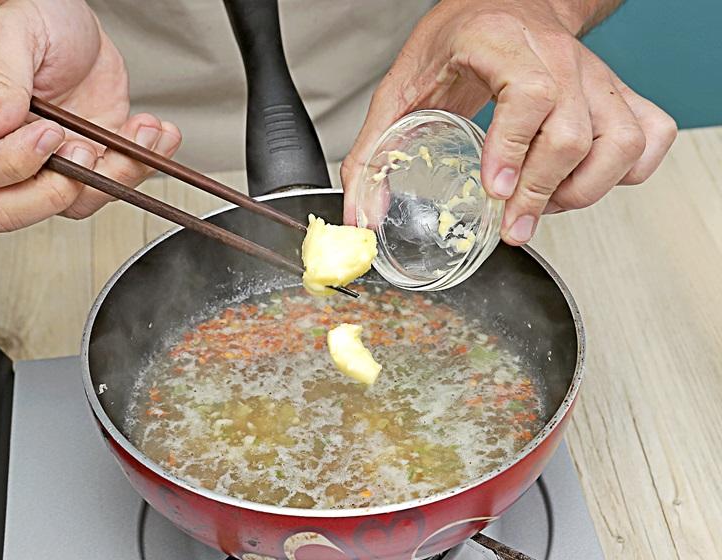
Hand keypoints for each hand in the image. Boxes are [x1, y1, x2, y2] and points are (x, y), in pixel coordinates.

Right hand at [0, 0, 181, 231]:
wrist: (74, 24)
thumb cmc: (32, 20)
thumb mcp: (11, 34)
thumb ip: (0, 79)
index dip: (15, 163)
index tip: (50, 130)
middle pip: (13, 211)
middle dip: (59, 191)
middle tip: (86, 150)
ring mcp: (47, 167)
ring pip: (74, 204)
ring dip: (117, 175)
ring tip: (139, 130)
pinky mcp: (89, 166)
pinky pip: (114, 186)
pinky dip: (142, 165)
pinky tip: (157, 134)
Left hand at [341, 0, 676, 244]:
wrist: (504, 3)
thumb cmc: (459, 39)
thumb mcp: (404, 85)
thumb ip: (374, 151)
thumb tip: (362, 215)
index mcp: (503, 44)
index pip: (530, 95)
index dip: (515, 148)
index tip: (497, 190)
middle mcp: (559, 58)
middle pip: (574, 132)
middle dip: (543, 193)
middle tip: (513, 225)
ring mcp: (594, 76)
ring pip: (620, 141)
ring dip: (585, 189)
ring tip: (546, 205)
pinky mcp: (615, 93)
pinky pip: (649, 136)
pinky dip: (626, 173)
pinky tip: (586, 181)